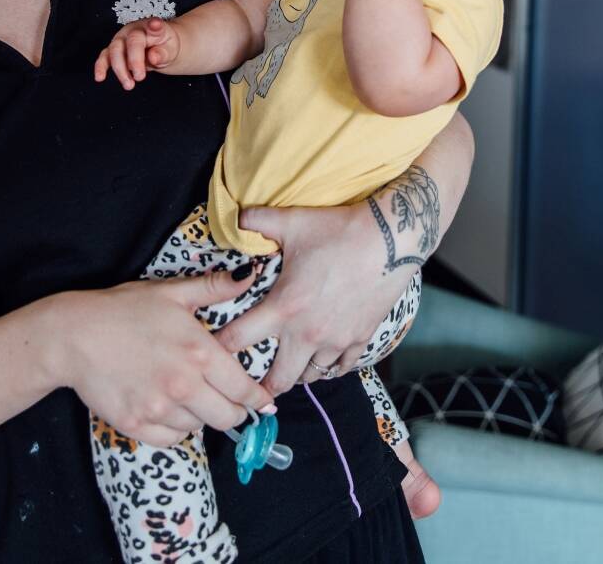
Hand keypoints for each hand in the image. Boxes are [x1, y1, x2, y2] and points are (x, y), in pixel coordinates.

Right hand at [48, 267, 275, 447]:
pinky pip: (170, 440)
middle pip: (227, 417)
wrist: (73, 335)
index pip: (243, 388)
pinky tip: (168, 410)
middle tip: (228, 403)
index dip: (256, 397)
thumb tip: (248, 276)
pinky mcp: (136, 424)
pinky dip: (174, 430)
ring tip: (190, 398)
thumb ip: (213, 288)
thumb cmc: (122, 310)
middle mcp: (184, 385)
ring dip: (200, 416)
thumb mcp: (171, 292)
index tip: (262, 402)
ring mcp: (159, 408)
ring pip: (198, 428)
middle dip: (233, 411)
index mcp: (200, 353)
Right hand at [94, 17, 180, 89]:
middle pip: (131, 42)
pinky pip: (105, 57)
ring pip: (115, 50)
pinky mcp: (114, 49)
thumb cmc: (166, 47)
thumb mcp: (172, 50)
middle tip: (140, 77)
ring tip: (129, 85)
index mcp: (153, 28)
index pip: (153, 27)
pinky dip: (101, 67)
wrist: (160, 47)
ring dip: (120, 69)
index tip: (155, 25)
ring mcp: (122, 39)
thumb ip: (164, 53)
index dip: (154, 26)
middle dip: (134, 61)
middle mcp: (135, 30)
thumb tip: (153, 57)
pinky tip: (100, 77)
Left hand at [212, 203, 420, 394]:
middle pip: (278, 380)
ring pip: (311, 376)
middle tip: (254, 385)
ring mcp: (337, 340)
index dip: (219, 349)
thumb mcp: (292, 221)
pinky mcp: (361, 339)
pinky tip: (325, 358)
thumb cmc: (339, 230)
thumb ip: (258, 220)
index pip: (238, 340)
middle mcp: (307, 333)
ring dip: (298, 374)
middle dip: (263, 386)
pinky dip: (331, 366)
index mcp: (283, 308)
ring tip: (290, 368)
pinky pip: (342, 367)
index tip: (212, 355)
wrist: (391, 239)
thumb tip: (236, 215)